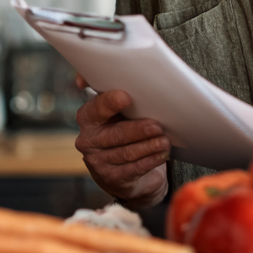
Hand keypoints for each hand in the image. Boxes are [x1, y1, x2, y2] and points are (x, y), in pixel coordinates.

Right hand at [75, 89, 170, 209]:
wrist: (127, 168)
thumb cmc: (126, 128)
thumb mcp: (121, 111)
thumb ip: (121, 91)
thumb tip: (122, 73)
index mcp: (88, 116)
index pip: (97, 108)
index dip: (110, 102)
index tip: (126, 97)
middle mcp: (88, 139)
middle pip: (115, 134)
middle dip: (137, 130)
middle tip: (156, 126)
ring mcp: (97, 161)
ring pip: (126, 153)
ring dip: (148, 147)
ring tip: (164, 141)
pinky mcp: (111, 178)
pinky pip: (133, 169)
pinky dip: (149, 161)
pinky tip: (161, 154)